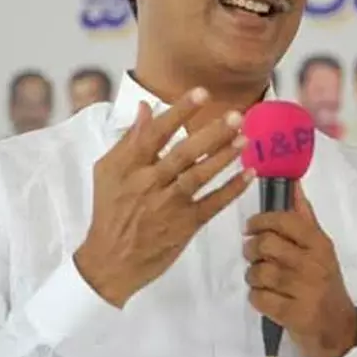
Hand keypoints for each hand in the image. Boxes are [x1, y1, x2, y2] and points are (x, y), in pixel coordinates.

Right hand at [75, 88, 253, 307]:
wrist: (110, 262)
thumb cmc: (110, 211)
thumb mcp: (108, 172)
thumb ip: (129, 140)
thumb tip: (145, 108)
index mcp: (129, 167)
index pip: (156, 133)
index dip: (179, 112)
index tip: (202, 93)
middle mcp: (149, 183)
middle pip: (184, 153)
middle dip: (211, 133)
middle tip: (236, 115)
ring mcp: (169, 205)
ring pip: (200, 176)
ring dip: (224, 156)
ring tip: (245, 138)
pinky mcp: (185, 225)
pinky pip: (213, 204)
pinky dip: (232, 189)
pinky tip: (249, 174)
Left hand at [244, 185, 356, 356]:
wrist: (338, 328)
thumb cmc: (325, 282)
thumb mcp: (320, 248)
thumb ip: (304, 217)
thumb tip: (293, 183)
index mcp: (320, 244)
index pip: (284, 220)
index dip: (261, 220)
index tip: (250, 227)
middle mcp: (314, 264)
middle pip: (266, 245)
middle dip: (251, 249)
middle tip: (252, 253)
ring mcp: (304, 291)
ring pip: (259, 272)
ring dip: (252, 274)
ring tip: (258, 277)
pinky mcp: (294, 315)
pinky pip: (259, 298)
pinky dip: (256, 297)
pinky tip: (264, 296)